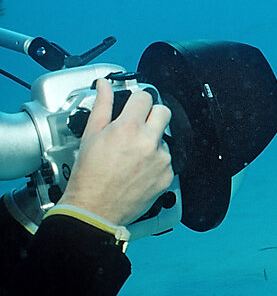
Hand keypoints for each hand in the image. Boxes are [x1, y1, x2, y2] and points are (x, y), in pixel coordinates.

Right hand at [58, 79, 174, 225]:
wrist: (94, 209)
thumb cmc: (89, 175)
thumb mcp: (91, 135)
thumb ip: (102, 106)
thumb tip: (104, 85)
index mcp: (129, 128)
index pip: (145, 97)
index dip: (137, 100)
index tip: (133, 105)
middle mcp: (149, 142)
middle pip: (163, 112)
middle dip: (151, 114)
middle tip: (138, 125)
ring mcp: (161, 159)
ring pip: (165, 138)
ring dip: (153, 141)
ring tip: (133, 155)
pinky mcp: (168, 175)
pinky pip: (167, 160)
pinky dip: (156, 162)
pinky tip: (139, 169)